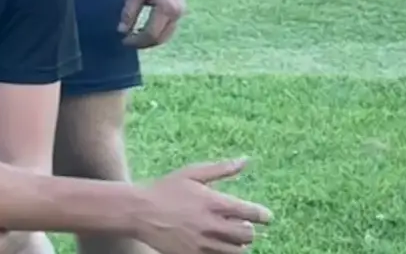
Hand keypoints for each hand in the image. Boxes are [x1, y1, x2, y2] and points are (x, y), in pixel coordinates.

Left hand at [120, 0, 186, 47]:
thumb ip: (129, 12)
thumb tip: (122, 31)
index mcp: (166, 9)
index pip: (151, 34)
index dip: (136, 41)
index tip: (123, 40)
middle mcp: (177, 14)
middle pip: (161, 39)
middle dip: (144, 43)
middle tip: (128, 42)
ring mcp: (181, 12)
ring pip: (166, 35)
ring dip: (151, 39)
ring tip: (135, 37)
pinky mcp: (180, 9)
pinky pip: (170, 28)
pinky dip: (158, 32)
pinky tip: (145, 29)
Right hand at [133, 159, 270, 253]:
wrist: (138, 212)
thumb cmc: (165, 189)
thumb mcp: (192, 173)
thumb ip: (221, 169)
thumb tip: (245, 160)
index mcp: (214, 203)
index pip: (251, 213)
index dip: (263, 215)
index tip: (266, 216)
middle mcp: (212, 225)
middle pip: (248, 235)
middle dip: (249, 230)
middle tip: (243, 225)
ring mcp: (203, 243)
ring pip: (237, 251)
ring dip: (239, 244)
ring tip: (229, 236)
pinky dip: (223, 253)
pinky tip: (217, 244)